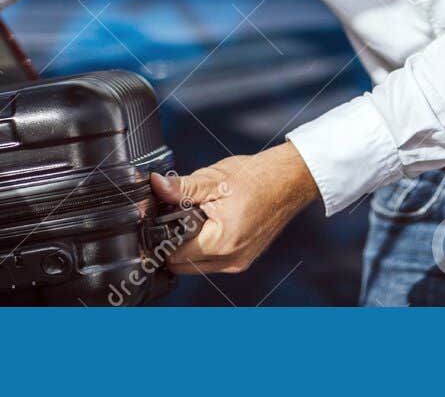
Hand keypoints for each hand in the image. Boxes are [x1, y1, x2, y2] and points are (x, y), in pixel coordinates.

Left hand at [150, 142, 318, 273]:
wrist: (289, 180)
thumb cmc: (257, 178)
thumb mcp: (213, 179)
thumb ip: (181, 187)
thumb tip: (156, 186)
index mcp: (221, 242)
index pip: (175, 256)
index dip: (163, 239)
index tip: (161, 222)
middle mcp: (231, 259)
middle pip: (184, 265)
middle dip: (176, 245)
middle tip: (178, 218)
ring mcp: (240, 261)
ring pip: (199, 265)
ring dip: (191, 247)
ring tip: (196, 219)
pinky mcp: (245, 258)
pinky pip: (215, 262)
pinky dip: (207, 248)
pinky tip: (209, 225)